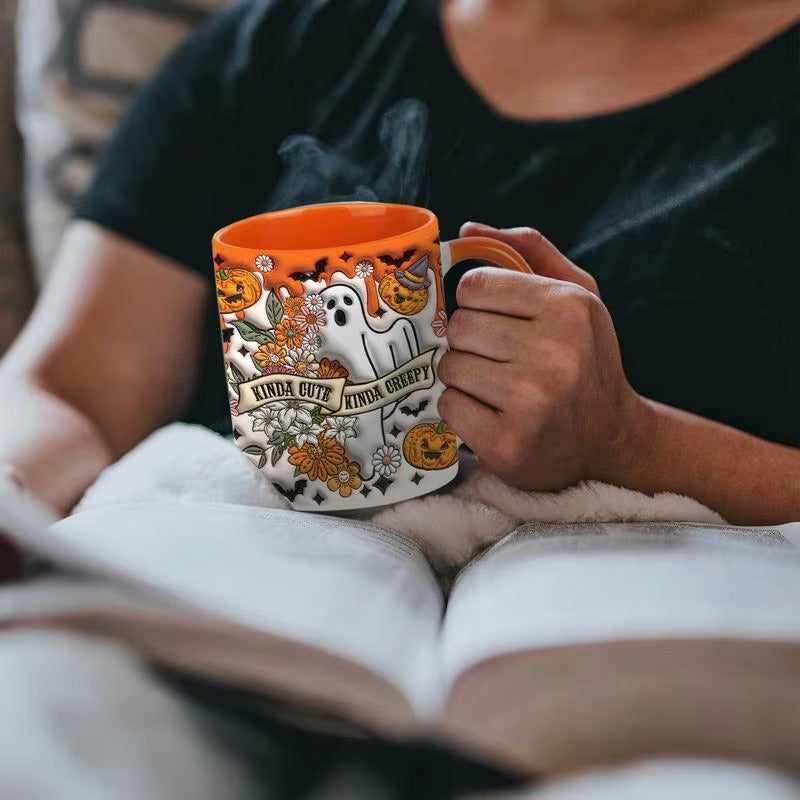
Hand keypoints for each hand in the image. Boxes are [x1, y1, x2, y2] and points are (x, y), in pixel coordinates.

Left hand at [438, 223, 648, 489]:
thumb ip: (527, 252)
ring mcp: (530, 402)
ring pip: (449, 367)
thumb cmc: (586, 359)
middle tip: (500, 358)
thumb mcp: (577, 296)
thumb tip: (466, 230)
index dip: (478, 303)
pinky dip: (463, 410)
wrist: (611, 438)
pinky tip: (494, 413)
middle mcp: (553, 353)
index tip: (497, 320)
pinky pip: (449, 407)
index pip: (474, 286)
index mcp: (568, 308)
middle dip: (472, 341)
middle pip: (459, 327)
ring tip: (499, 386)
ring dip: (465, 377)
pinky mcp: (507, 443)